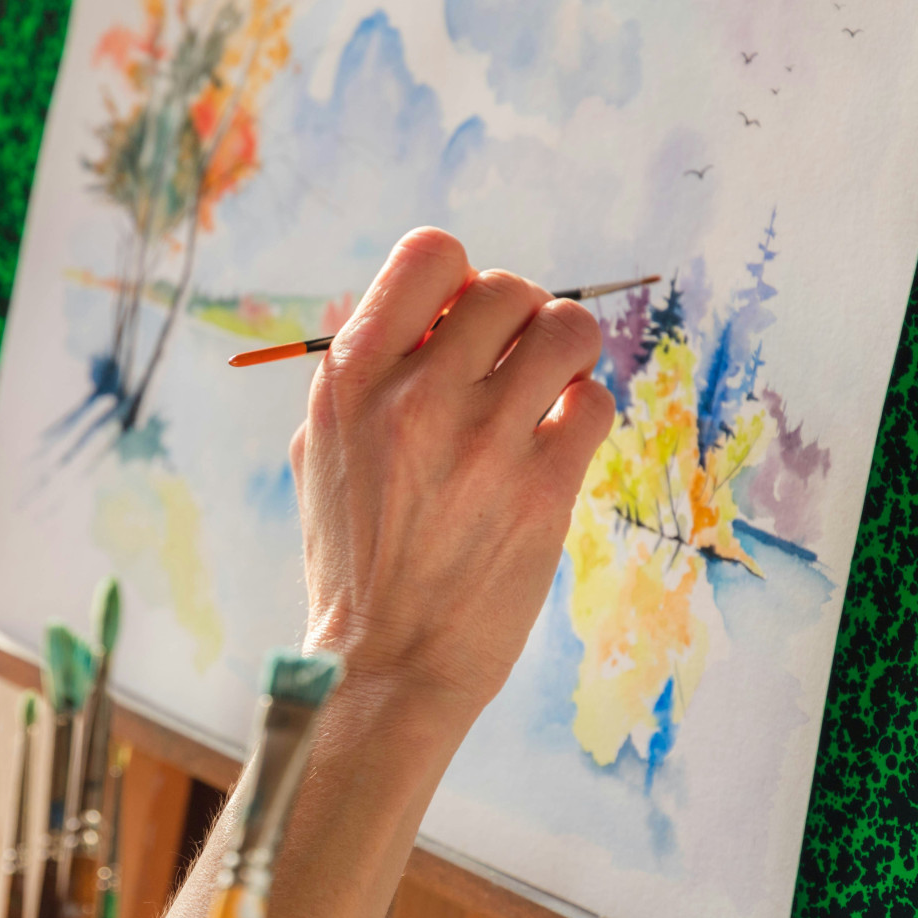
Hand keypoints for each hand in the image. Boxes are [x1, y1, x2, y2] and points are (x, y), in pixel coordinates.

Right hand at [291, 227, 613, 721]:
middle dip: (521, 319)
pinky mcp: (542, 488)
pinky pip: (595, 403)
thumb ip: (369, 377)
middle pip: (507, 288)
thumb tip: (427, 317)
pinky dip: (585, 413)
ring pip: (567, 330)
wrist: (381, 663)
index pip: (430, 255)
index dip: (460, 279)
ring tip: (552, 390)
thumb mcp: (321, 450)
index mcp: (353, 376)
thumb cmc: (352, 558)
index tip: (462, 323)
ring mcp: (483, 440)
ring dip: (568, 353)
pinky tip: (559, 446)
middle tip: (515, 366)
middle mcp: (416, 394)